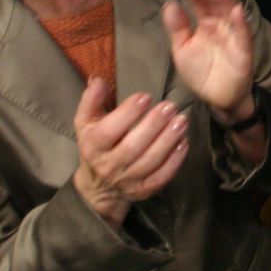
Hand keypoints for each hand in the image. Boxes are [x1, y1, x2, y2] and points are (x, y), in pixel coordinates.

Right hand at [72, 80, 189, 227]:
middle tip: (170, 106)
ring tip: (181, 120)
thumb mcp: (86, 122)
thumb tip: (98, 79)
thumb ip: (92, 100)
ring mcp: (127, 180)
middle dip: (153, 125)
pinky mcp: (143, 190)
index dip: (127, 113)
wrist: (98, 185)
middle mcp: (108, 165)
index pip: (108, 131)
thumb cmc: (96, 144)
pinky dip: (174, 161)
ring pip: (149, 162)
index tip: (145, 96)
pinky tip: (184, 142)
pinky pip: (161, 177)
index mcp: (92, 146)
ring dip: (168, 140)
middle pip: (132, 147)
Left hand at [164, 0, 255, 121]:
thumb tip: (170, 3)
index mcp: (205, 24)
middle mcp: (221, 26)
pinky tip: (236, 11)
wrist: (217, 98)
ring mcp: (233, 36)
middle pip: (215, 4)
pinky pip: (243, 35)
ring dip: (224, 0)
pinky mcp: (243, 50)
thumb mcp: (182, 49)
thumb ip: (177, 28)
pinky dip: (240, 23)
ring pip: (230, 14)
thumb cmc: (200, 72)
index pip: (200, 4)